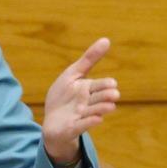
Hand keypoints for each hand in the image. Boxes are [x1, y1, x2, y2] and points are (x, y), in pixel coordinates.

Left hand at [41, 38, 118, 163]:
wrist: (52, 122)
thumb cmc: (64, 97)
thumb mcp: (72, 75)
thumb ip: (89, 59)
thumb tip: (107, 40)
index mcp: (89, 89)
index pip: (101, 85)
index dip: (106, 84)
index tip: (112, 83)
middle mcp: (88, 103)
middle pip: (100, 99)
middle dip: (106, 96)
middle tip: (114, 94)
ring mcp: (81, 116)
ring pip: (93, 112)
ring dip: (101, 109)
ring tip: (110, 107)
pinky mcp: (73, 127)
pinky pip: (82, 125)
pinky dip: (89, 123)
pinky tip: (97, 120)